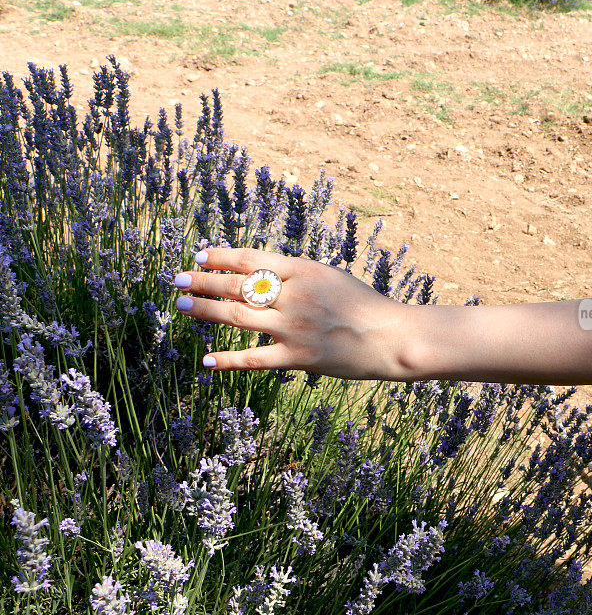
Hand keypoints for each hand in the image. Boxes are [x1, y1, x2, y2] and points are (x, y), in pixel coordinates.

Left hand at [173, 247, 409, 377]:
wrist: (391, 337)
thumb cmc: (364, 305)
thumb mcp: (331, 276)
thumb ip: (297, 274)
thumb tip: (261, 273)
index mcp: (304, 270)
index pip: (251, 259)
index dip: (221, 256)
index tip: (199, 254)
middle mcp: (294, 296)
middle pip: (237, 286)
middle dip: (203, 280)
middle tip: (177, 279)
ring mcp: (294, 328)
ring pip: (237, 317)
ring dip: (206, 311)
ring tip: (183, 307)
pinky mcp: (297, 357)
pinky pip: (254, 359)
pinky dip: (227, 360)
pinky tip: (206, 360)